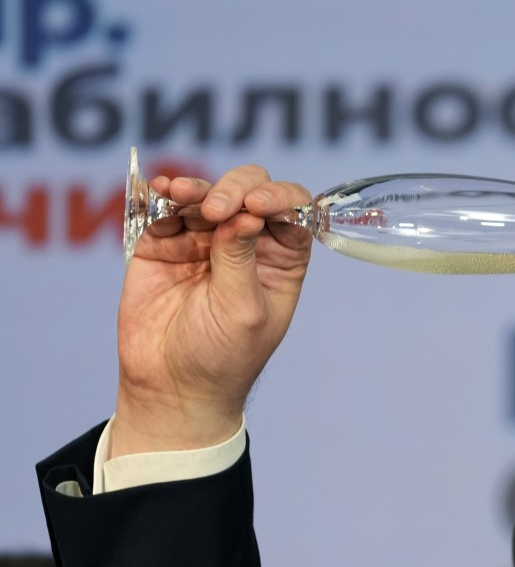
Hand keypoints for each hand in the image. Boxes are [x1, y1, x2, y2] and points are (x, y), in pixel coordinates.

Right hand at [111, 164, 312, 455]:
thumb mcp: (243, 311)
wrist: (170, 388)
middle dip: (235, 189)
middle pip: (249, 191)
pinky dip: (163, 196)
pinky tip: (161, 191)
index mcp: (281, 257)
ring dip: (196, 188)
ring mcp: (204, 240)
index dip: (278, 198)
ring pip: (206, 195)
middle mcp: (246, 241)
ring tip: (181, 193)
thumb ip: (240, 259)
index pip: (290, 210)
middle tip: (217, 209)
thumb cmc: (222, 357)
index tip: (257, 206)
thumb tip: (244, 213)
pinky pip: (165, 210)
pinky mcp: (164, 245)